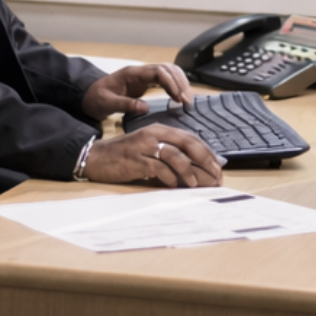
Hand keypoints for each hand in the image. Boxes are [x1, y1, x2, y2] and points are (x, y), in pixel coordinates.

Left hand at [82, 63, 197, 119]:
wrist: (88, 96)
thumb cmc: (95, 99)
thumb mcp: (107, 104)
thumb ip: (125, 104)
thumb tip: (145, 108)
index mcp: (132, 73)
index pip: (158, 71)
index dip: (171, 83)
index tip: (178, 98)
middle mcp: (140, 71)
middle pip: (168, 69)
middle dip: (180, 83)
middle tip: (187, 101)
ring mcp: (144, 76)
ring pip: (169, 72)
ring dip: (180, 83)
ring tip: (187, 100)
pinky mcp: (146, 82)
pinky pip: (165, 79)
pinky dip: (175, 86)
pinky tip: (180, 98)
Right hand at [86, 124, 223, 186]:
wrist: (97, 157)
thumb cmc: (126, 155)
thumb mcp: (150, 148)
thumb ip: (170, 153)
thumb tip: (198, 167)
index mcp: (160, 130)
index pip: (191, 138)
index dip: (207, 152)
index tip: (218, 166)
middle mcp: (154, 134)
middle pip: (188, 144)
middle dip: (205, 160)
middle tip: (216, 176)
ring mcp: (145, 147)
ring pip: (176, 156)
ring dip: (190, 172)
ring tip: (197, 184)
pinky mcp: (136, 160)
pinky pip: (159, 169)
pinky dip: (170, 178)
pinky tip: (175, 186)